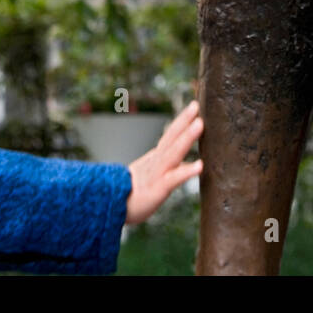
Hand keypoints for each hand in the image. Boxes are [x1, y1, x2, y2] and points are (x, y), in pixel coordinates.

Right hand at [125, 100, 202, 224]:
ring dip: (187, 137)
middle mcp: (157, 162)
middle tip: (195, 104)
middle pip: (171, 137)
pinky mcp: (157, 190)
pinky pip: (173, 179)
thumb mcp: (152, 176)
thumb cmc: (133, 194)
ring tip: (200, 124)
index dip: (181, 121)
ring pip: (173, 152)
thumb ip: (168, 168)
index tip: (194, 106)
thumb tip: (183, 162)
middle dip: (184, 120)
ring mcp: (157, 174)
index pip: (170, 135)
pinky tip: (200, 165)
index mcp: (156, 158)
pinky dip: (186, 171)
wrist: (112, 207)